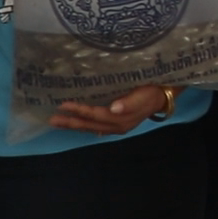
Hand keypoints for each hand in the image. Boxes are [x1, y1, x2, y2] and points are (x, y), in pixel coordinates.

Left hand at [48, 85, 170, 135]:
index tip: (63, 105)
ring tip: (58, 122)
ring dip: (75, 124)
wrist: (166, 95)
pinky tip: (78, 125)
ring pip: (91, 127)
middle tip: (52, 119)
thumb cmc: (154, 91)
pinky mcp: (118, 123)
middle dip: (71, 122)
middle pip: (90, 124)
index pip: (96, 115)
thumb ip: (130, 102)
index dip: (79, 110)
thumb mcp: (145, 94)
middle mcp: (117, 126)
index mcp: (122, 119)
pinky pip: (97, 127)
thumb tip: (113, 109)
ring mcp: (117, 126)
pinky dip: (85, 126)